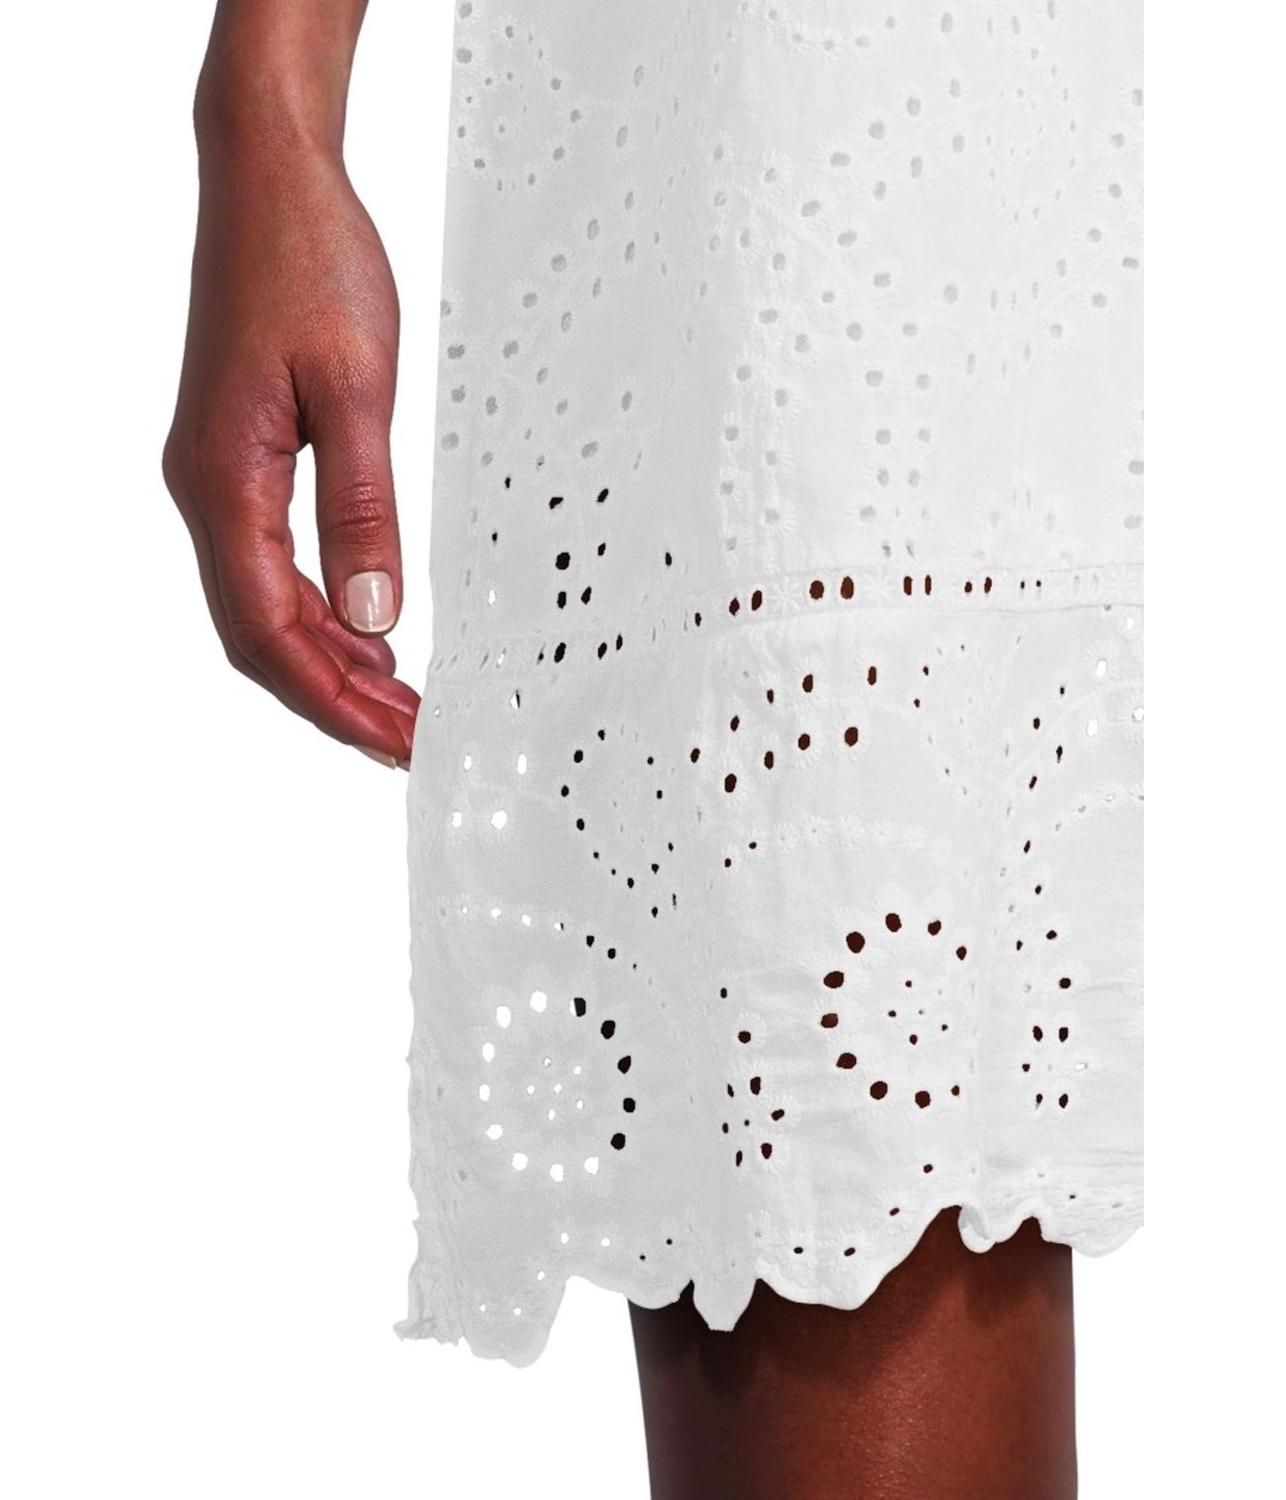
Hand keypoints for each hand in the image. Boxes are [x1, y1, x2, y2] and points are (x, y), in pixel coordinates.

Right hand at [163, 119, 418, 767]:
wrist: (272, 181)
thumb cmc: (308, 264)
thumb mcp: (355, 392)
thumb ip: (363, 510)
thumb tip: (375, 616)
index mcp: (225, 484)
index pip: (272, 632)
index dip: (334, 701)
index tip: (395, 743)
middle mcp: (209, 491)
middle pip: (262, 636)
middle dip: (335, 699)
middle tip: (408, 741)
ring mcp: (220, 477)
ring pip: (266, 606)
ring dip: (330, 663)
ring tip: (397, 705)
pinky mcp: (243, 459)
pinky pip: (274, 564)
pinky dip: (321, 612)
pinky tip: (367, 632)